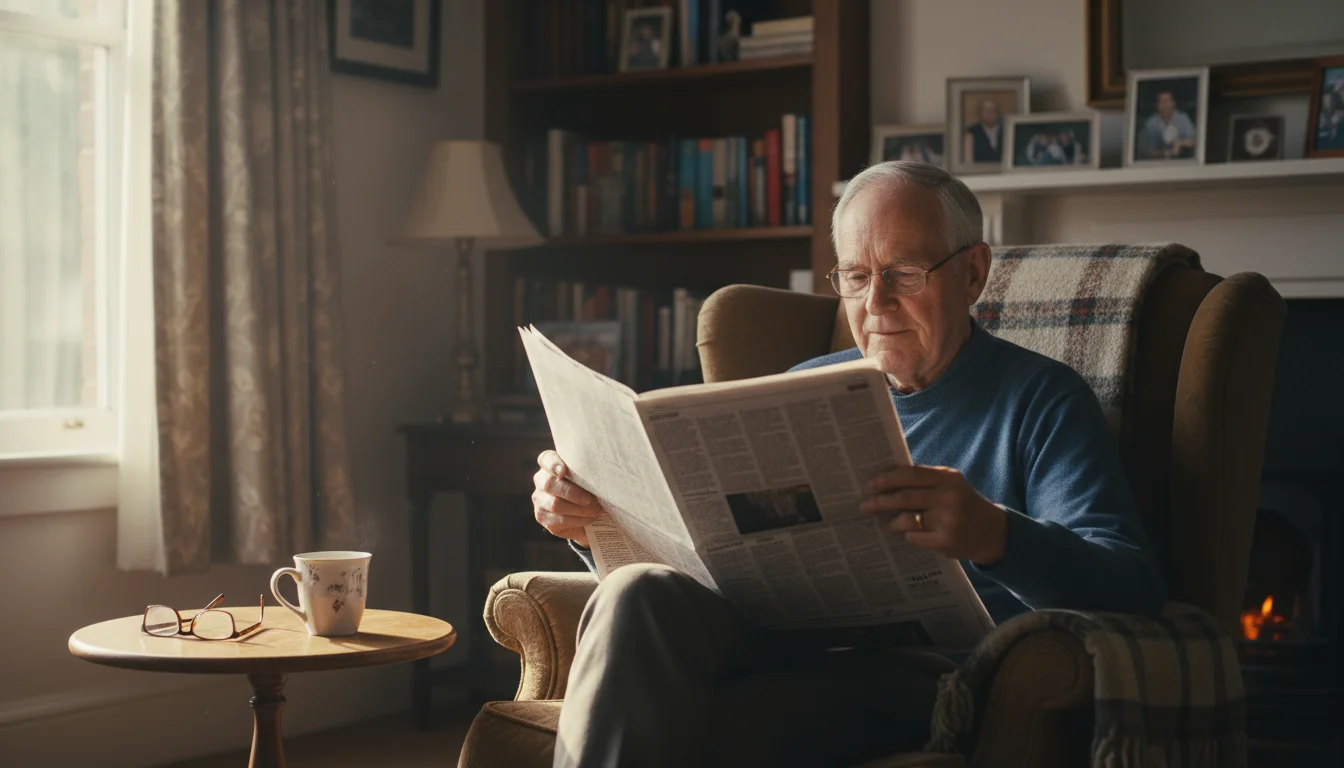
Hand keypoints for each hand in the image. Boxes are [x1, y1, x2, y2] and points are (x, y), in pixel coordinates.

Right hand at [532, 450, 600, 547]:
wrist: (586, 514)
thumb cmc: (588, 489)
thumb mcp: (588, 478)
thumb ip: (587, 473)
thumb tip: (598, 477)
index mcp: (550, 464)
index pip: (546, 459)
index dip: (553, 464)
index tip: (563, 471)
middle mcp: (541, 480)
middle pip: (549, 484)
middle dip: (573, 493)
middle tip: (590, 499)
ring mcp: (540, 499)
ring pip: (555, 504)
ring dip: (580, 509)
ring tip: (595, 510)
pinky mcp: (542, 517)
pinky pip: (559, 520)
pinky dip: (579, 520)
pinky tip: (590, 518)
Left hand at [859, 465, 1006, 565]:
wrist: (994, 532)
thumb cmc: (964, 505)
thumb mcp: (951, 485)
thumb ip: (925, 481)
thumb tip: (885, 481)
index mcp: (948, 478)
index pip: (911, 474)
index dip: (887, 479)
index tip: (870, 484)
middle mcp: (949, 497)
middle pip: (905, 497)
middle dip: (880, 501)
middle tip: (864, 505)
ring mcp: (948, 520)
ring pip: (907, 519)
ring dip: (892, 522)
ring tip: (888, 523)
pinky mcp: (946, 541)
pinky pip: (914, 537)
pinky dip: (908, 535)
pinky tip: (907, 534)